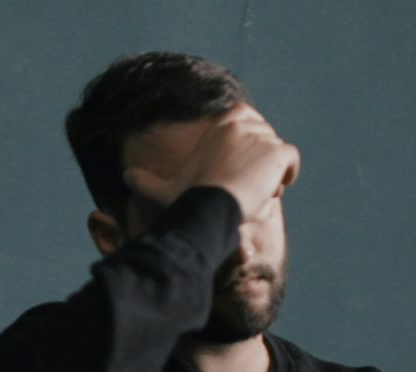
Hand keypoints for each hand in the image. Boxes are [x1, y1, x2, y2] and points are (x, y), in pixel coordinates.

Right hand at [122, 104, 300, 220]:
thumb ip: (145, 181)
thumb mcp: (164, 189)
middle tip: (247, 185)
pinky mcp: (278, 151)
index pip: (247, 122)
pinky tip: (273, 189)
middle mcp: (242, 123)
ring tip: (256, 192)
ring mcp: (261, 135)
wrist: (210, 206)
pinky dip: (288, 174)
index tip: (238, 168)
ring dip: (271, 172)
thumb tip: (124, 176)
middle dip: (260, 160)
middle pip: (264, 138)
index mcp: (221, 124)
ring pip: (277, 152)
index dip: (246, 145)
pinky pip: (291, 160)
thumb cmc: (188, 198)